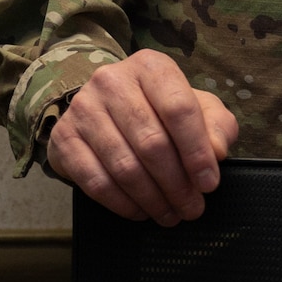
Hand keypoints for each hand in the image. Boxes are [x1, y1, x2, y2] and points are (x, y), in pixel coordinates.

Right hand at [45, 49, 237, 225]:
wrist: (103, 107)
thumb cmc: (159, 109)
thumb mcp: (197, 107)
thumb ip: (217, 125)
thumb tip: (217, 151)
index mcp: (150, 66)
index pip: (178, 108)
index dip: (197, 152)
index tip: (209, 184)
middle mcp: (111, 80)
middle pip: (151, 142)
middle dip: (177, 185)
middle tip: (192, 209)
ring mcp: (83, 108)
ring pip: (125, 166)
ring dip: (153, 199)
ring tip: (170, 215)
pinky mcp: (64, 137)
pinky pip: (96, 181)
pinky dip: (123, 204)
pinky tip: (140, 211)